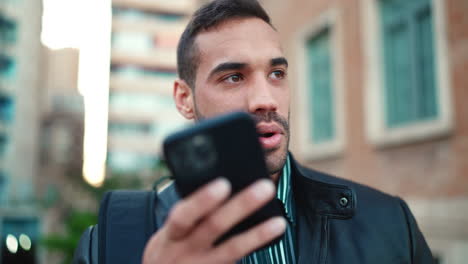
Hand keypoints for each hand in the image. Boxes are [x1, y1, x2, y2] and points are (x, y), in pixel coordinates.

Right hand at [142, 178, 285, 263]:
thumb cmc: (171, 249)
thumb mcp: (170, 234)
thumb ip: (190, 216)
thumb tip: (223, 186)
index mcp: (172, 234)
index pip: (184, 215)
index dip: (203, 201)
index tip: (224, 184)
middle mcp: (185, 250)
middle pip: (214, 226)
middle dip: (241, 206)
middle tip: (265, 187)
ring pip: (232, 250)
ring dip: (257, 235)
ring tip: (279, 222)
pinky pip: (235, 263)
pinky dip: (254, 249)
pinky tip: (273, 240)